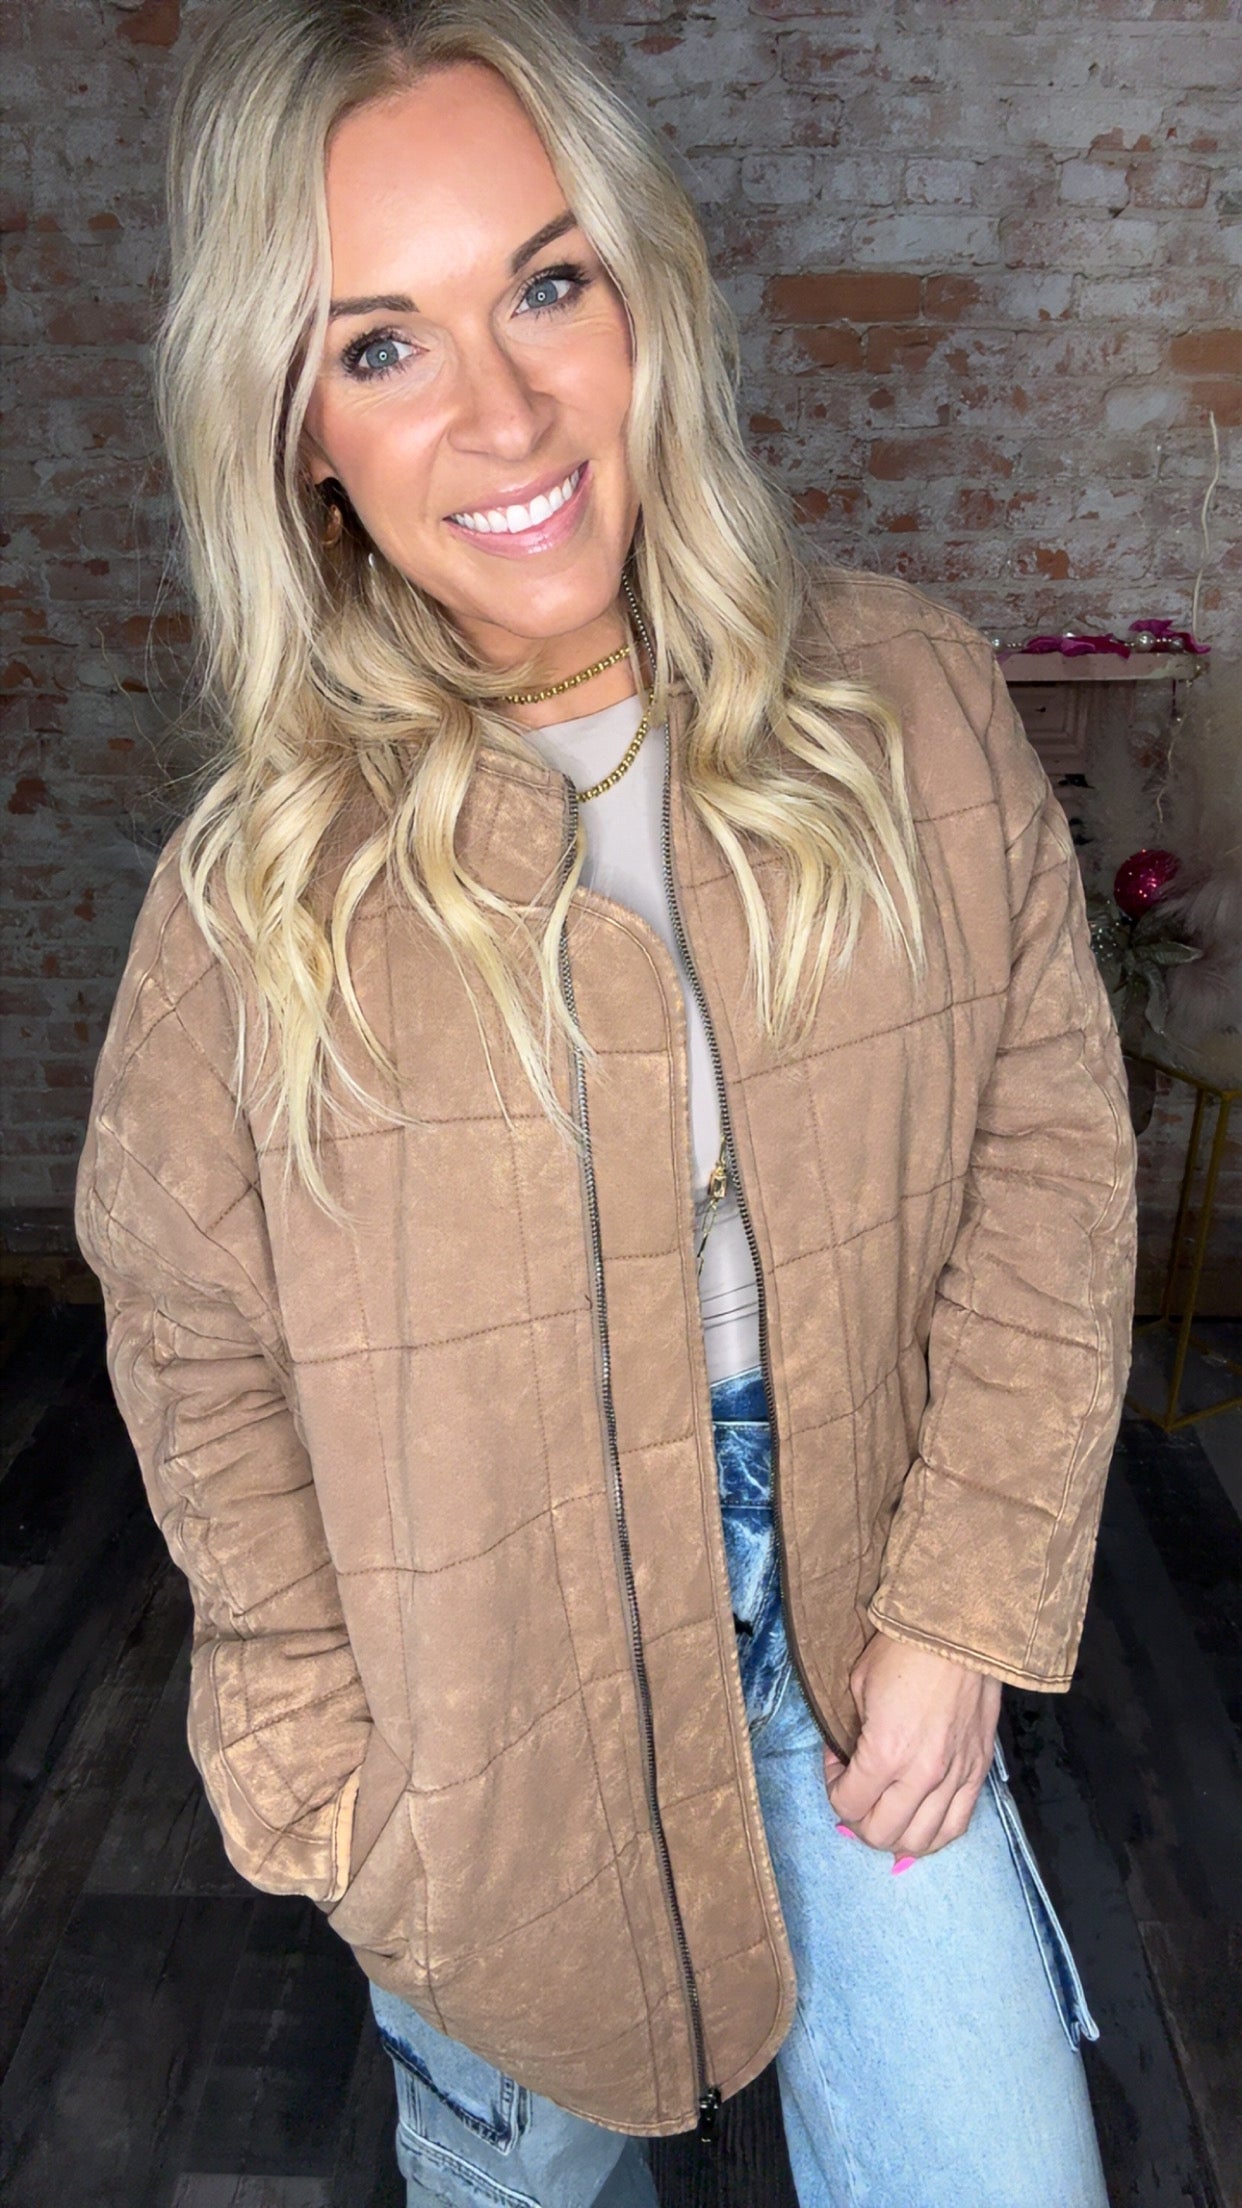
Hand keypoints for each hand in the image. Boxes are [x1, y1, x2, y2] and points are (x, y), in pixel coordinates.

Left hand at [823, 1628, 1000, 1861]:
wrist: (958, 1632)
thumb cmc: (902, 1652)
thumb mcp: (858, 1687)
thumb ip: (852, 1733)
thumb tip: (850, 1761)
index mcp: (885, 1752)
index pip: (847, 1804)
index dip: (833, 1789)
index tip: (836, 1764)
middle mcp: (921, 1775)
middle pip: (880, 1833)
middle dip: (857, 1820)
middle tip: (856, 1793)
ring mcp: (955, 1777)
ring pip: (920, 1841)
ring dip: (894, 1835)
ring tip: (885, 1811)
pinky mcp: (979, 1772)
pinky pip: (957, 1825)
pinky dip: (933, 1834)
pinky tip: (919, 1821)